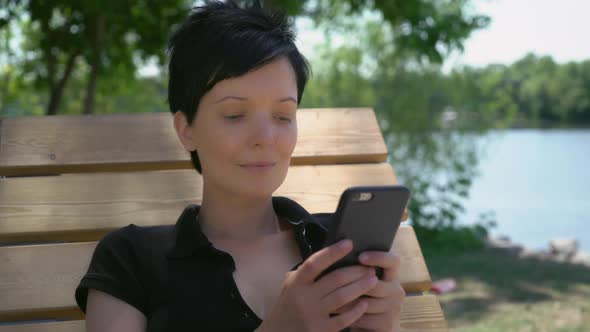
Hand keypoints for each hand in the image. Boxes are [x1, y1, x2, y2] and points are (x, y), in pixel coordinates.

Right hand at [256, 239, 378, 331]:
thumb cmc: (286, 307)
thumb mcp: (289, 286)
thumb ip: (305, 273)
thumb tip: (329, 256)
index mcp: (296, 283)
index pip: (315, 263)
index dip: (332, 252)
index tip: (349, 243)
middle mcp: (304, 298)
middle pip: (335, 279)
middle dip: (356, 271)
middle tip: (369, 266)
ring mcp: (313, 315)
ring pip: (342, 297)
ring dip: (361, 287)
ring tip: (373, 280)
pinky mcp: (321, 331)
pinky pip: (343, 319)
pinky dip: (356, 310)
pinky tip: (364, 303)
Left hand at [335, 250, 404, 331]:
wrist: (374, 325)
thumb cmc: (365, 297)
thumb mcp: (364, 281)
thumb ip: (359, 269)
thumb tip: (339, 251)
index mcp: (392, 275)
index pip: (393, 261)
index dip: (378, 257)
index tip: (360, 256)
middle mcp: (396, 290)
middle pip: (374, 284)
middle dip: (352, 284)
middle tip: (332, 280)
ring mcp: (394, 308)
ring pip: (366, 302)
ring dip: (346, 301)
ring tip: (329, 297)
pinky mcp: (388, 324)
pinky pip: (364, 317)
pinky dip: (348, 315)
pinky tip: (337, 312)